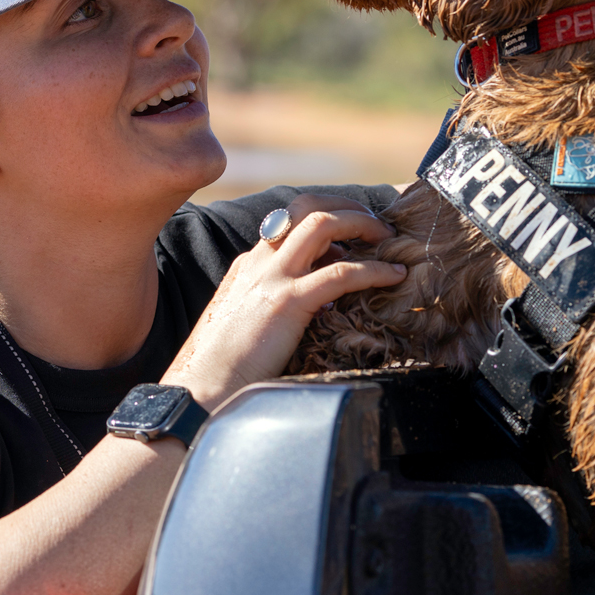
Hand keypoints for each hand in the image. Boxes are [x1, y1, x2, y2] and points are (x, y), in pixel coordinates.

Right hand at [163, 195, 403, 410]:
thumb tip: (322, 304)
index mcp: (249, 264)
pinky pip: (341, 273)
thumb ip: (278, 301)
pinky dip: (373, 270)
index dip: (328, 219)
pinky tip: (392, 276)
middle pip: (306, 206)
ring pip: (322, 224)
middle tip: (377, 225)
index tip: (353, 234)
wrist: (201, 388)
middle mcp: (259, 260)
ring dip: (362, 224)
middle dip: (347, 207)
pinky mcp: (288, 302)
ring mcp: (272, 278)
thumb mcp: (250, 321)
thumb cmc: (225, 366)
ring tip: (388, 240)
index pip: (291, 222)